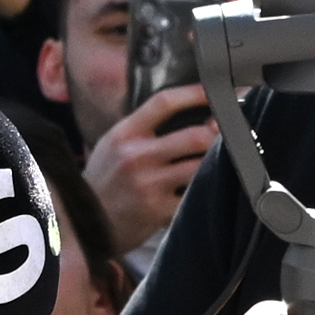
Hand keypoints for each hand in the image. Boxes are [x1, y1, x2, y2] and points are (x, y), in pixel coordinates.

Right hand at [82, 81, 213, 266]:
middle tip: (228, 132)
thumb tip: (189, 111)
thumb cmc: (104, 180)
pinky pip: (195, 194)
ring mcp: (150, 184)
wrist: (85, 223)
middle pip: (194, 136)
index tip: (216, 91)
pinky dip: (205, 189)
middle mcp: (137, 156)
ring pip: (200, 166)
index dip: (195, 93)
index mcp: (125, 133)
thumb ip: (143, 128)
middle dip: (218, 134)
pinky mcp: (160, 211)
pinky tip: (207, 186)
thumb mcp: (112, 144)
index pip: (164, 102)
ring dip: (216, 162)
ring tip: (221, 158)